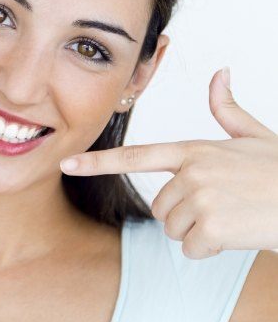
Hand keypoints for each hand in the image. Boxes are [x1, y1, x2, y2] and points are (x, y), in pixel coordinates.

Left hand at [60, 68, 277, 258]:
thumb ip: (227, 109)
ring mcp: (201, 197)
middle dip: (184, 213)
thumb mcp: (254, 135)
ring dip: (197, 230)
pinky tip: (235, 233)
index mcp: (193, 149)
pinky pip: (191, 248)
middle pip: (159, 207)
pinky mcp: (214, 225)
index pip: (136, 155)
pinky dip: (210, 248)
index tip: (66, 164)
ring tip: (229, 215)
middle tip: (219, 204)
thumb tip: (220, 72)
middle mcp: (191, 170)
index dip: (98, 161)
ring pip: (172, 228)